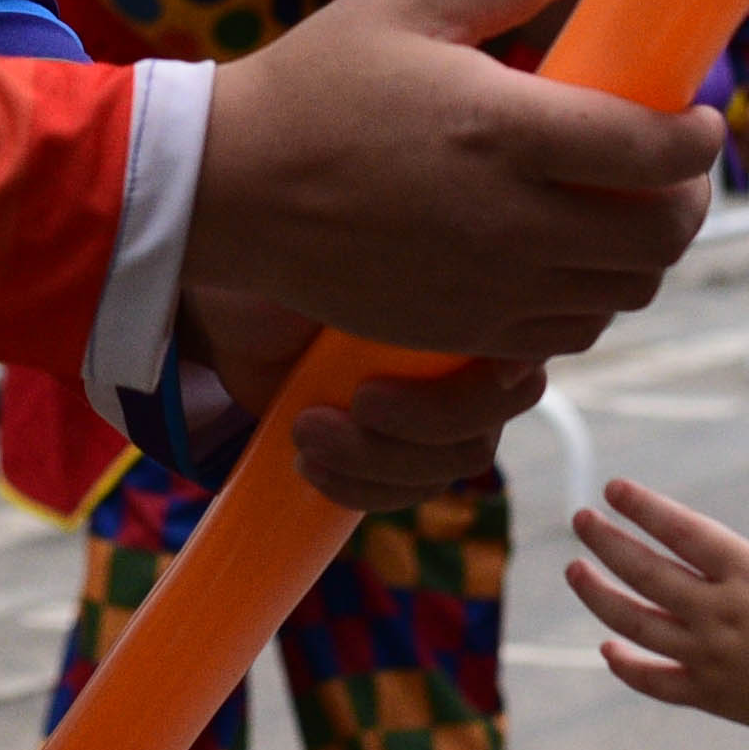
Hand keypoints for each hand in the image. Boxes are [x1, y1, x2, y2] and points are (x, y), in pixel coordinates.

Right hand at [193, 0, 722, 363]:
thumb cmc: (316, 83)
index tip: (698, 116)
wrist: (226, 189)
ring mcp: (489, 287)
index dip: (700, 136)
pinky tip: (565, 253)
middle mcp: (509, 220)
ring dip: (642, 251)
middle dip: (689, 198)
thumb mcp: (414, 0)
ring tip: (621, 207)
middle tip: (674, 166)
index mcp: (504, 127)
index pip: (656, 152)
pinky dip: (589, 295)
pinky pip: (568, 330)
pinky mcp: (463, 332)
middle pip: (661, 234)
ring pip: (625, 291)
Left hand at [194, 296, 547, 510]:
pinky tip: (307, 462)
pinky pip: (404, 490)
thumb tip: (487, 329)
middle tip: (355, 402)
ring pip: (445, 466)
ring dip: (374, 461)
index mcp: (473, 304)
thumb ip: (416, 281)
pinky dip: (357, 487)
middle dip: (419, 425)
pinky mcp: (391, 446)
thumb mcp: (346, 259)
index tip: (446, 382)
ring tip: (305, 430)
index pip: (518, 364)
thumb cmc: (290, 261)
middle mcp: (467, 358)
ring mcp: (434, 409)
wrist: (230, 306)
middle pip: (483, 429)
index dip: (484, 389)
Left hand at [559, 481, 748, 749]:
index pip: (682, 530)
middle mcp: (720, 613)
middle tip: (579, 518)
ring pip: (636, 624)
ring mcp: (710, 657)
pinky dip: (626, 665)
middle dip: (607, 542)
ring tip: (575, 571)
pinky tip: (607, 647)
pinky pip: (655, 681)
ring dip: (599, 595)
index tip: (612, 487)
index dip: (644, 507)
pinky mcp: (711, 696)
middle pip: (646, 572)